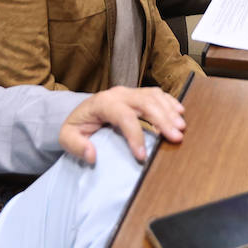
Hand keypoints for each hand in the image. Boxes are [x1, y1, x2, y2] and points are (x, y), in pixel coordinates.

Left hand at [59, 86, 185, 163]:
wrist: (80, 111)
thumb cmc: (76, 125)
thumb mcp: (67, 137)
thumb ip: (76, 146)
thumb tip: (92, 155)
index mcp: (103, 103)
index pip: (123, 116)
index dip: (135, 135)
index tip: (142, 156)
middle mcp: (119, 94)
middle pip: (145, 102)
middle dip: (162, 120)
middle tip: (176, 137)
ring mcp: (130, 92)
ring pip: (154, 96)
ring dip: (169, 111)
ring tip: (181, 127)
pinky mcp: (138, 94)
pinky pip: (157, 93)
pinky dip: (170, 102)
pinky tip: (180, 113)